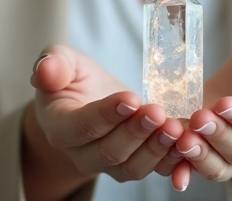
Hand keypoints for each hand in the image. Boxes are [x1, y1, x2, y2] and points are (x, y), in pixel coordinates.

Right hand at [28, 45, 184, 183]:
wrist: (84, 101)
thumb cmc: (70, 79)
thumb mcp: (59, 61)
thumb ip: (53, 63)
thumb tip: (45, 69)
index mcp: (60, 127)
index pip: (82, 127)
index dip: (107, 115)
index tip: (132, 98)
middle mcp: (82, 154)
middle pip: (109, 152)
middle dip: (136, 132)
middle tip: (157, 112)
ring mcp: (109, 164)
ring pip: (132, 167)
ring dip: (156, 149)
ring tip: (175, 128)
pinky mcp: (133, 165)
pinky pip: (153, 171)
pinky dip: (172, 161)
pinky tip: (187, 143)